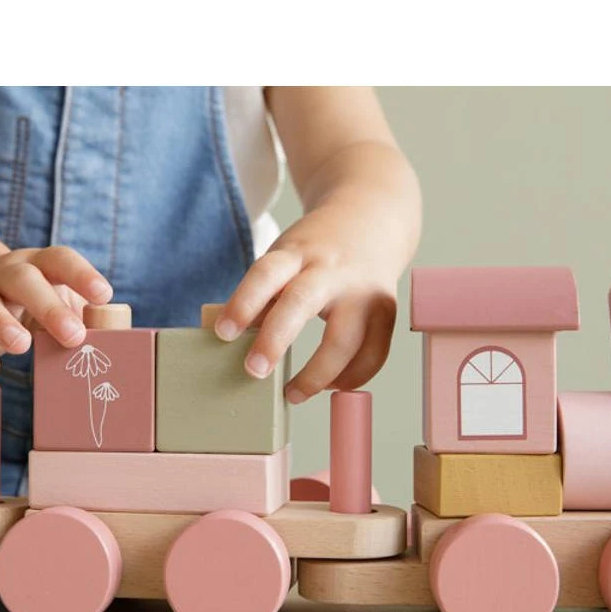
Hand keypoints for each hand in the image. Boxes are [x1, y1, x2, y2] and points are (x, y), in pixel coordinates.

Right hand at [0, 246, 112, 375]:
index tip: (103, 295)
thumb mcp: (60, 300)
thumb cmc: (35, 300)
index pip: (59, 259)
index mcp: (39, 265)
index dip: (81, 274)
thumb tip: (115, 342)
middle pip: (23, 280)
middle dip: (49, 307)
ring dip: (2, 323)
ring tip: (22, 346)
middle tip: (74, 336)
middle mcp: (6, 273)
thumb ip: (84, 317)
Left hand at [214, 201, 398, 403]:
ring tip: (293, 394)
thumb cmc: (317, 250)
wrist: (372, 217)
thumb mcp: (285, 258)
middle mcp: (331, 270)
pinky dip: (351, 377)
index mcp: (297, 253)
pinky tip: (332, 385)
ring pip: (345, 340)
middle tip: (254, 371)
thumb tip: (237, 345)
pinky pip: (373, 354)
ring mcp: (363, 291)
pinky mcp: (387, 310)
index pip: (265, 274)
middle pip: (302, 303)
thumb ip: (265, 298)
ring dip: (318, 375)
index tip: (223, 333)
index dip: (243, 304)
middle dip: (275, 340)